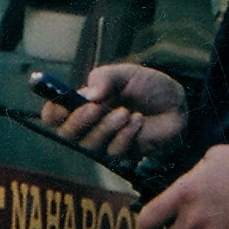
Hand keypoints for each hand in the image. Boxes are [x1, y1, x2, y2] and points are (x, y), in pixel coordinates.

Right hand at [42, 62, 187, 161]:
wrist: (177, 104)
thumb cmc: (148, 86)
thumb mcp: (126, 74)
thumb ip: (105, 78)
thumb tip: (88, 94)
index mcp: (83, 103)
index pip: (54, 114)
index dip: (52, 111)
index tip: (60, 104)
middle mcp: (88, 124)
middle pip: (66, 133)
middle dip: (78, 121)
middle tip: (96, 107)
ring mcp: (104, 141)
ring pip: (89, 144)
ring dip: (106, 127)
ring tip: (125, 112)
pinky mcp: (121, 154)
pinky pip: (112, 151)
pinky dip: (125, 135)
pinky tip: (137, 120)